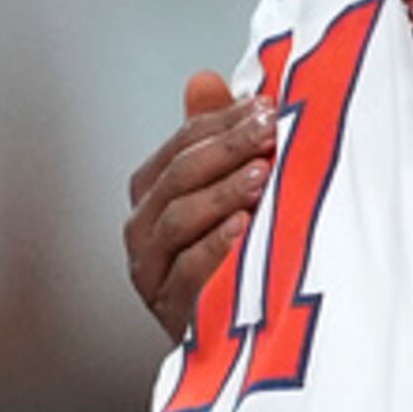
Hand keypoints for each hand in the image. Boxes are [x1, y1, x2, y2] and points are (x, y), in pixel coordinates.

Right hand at [124, 70, 276, 340]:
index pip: (181, 145)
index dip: (221, 122)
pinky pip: (187, 273)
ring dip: (220, 194)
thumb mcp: (234, 188)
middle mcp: (144, 230)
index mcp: (154, 193)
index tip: (266, 107)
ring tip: (260, 176)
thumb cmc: (238, 251)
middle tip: (268, 131)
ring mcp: (153, 273)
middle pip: (177, 177)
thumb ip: (217, 135)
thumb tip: (203, 78)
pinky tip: (244, 229)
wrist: (242, 333)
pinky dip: (215, 247)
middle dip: (225, 149)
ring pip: (177, 221)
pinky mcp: (171, 311)